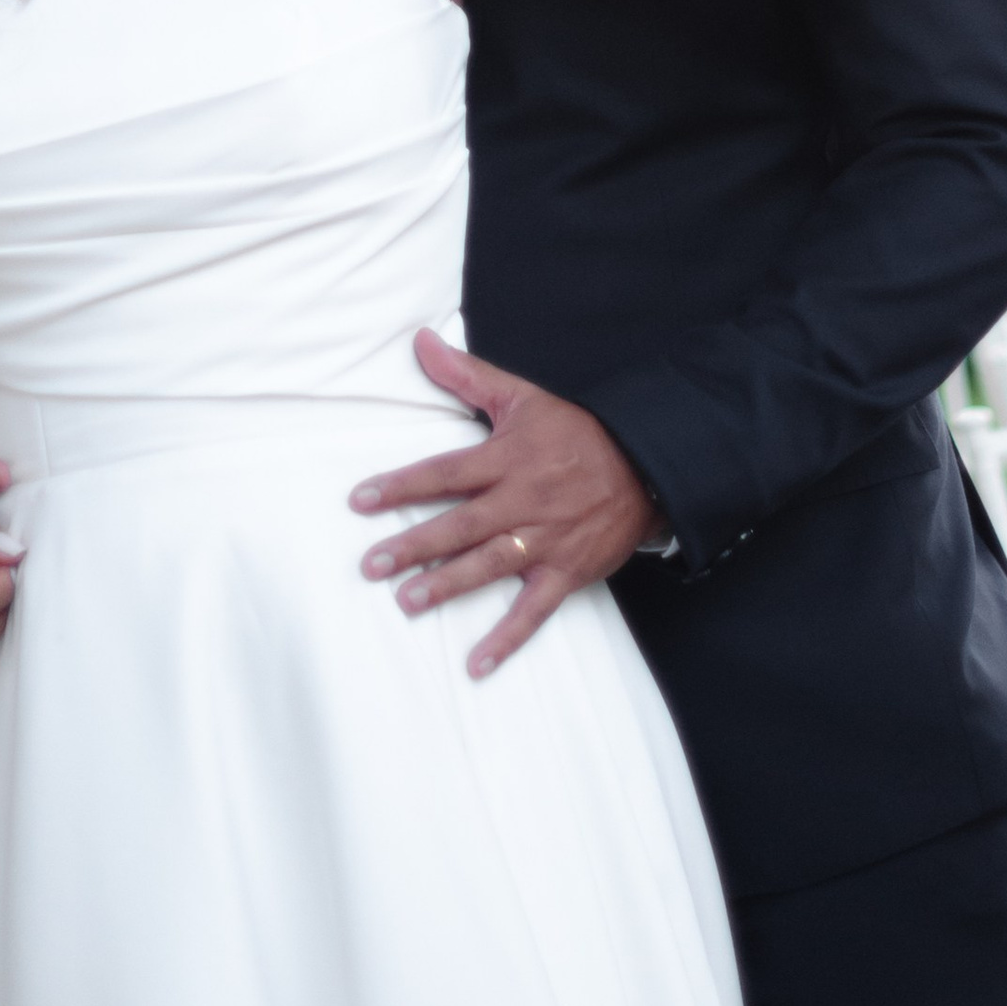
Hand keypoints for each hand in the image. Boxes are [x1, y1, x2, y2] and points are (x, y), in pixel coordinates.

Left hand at [351, 331, 661, 674]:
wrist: (646, 465)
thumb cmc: (576, 431)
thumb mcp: (522, 396)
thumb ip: (467, 375)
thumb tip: (420, 341)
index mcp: (507, 458)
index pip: (445, 473)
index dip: (401, 486)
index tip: (360, 500)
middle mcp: (523, 501)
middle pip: (461, 525)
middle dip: (415, 545)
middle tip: (372, 565)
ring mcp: (545, 540)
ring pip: (490, 565)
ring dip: (449, 586)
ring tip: (408, 601)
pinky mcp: (567, 572)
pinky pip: (533, 610)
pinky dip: (506, 638)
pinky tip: (476, 664)